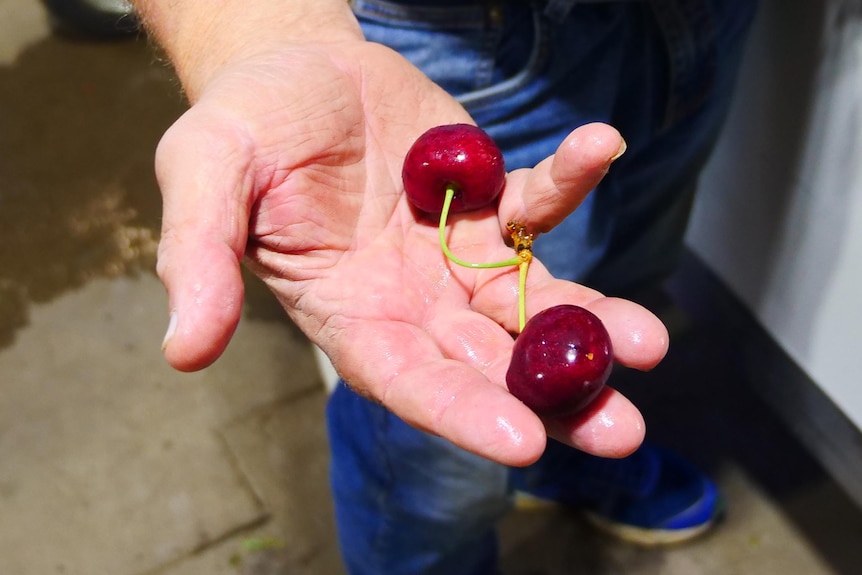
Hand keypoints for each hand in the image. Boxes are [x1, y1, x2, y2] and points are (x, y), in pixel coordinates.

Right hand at [154, 41, 667, 466]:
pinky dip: (569, 180)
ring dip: (591, 322)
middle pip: (486, 362)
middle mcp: (410, 302)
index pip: (404, 377)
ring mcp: (456, 257)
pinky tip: (600, 144)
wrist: (293, 69)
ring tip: (649, 343)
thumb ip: (200, 260)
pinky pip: (537, 202)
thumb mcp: (204, 178)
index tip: (523, 443)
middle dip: (553, 398)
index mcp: (346, 314)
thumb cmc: (242, 126)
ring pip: (530, 304)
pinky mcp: (488, 205)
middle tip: (623, 433)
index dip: (458, 409)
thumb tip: (183, 353)